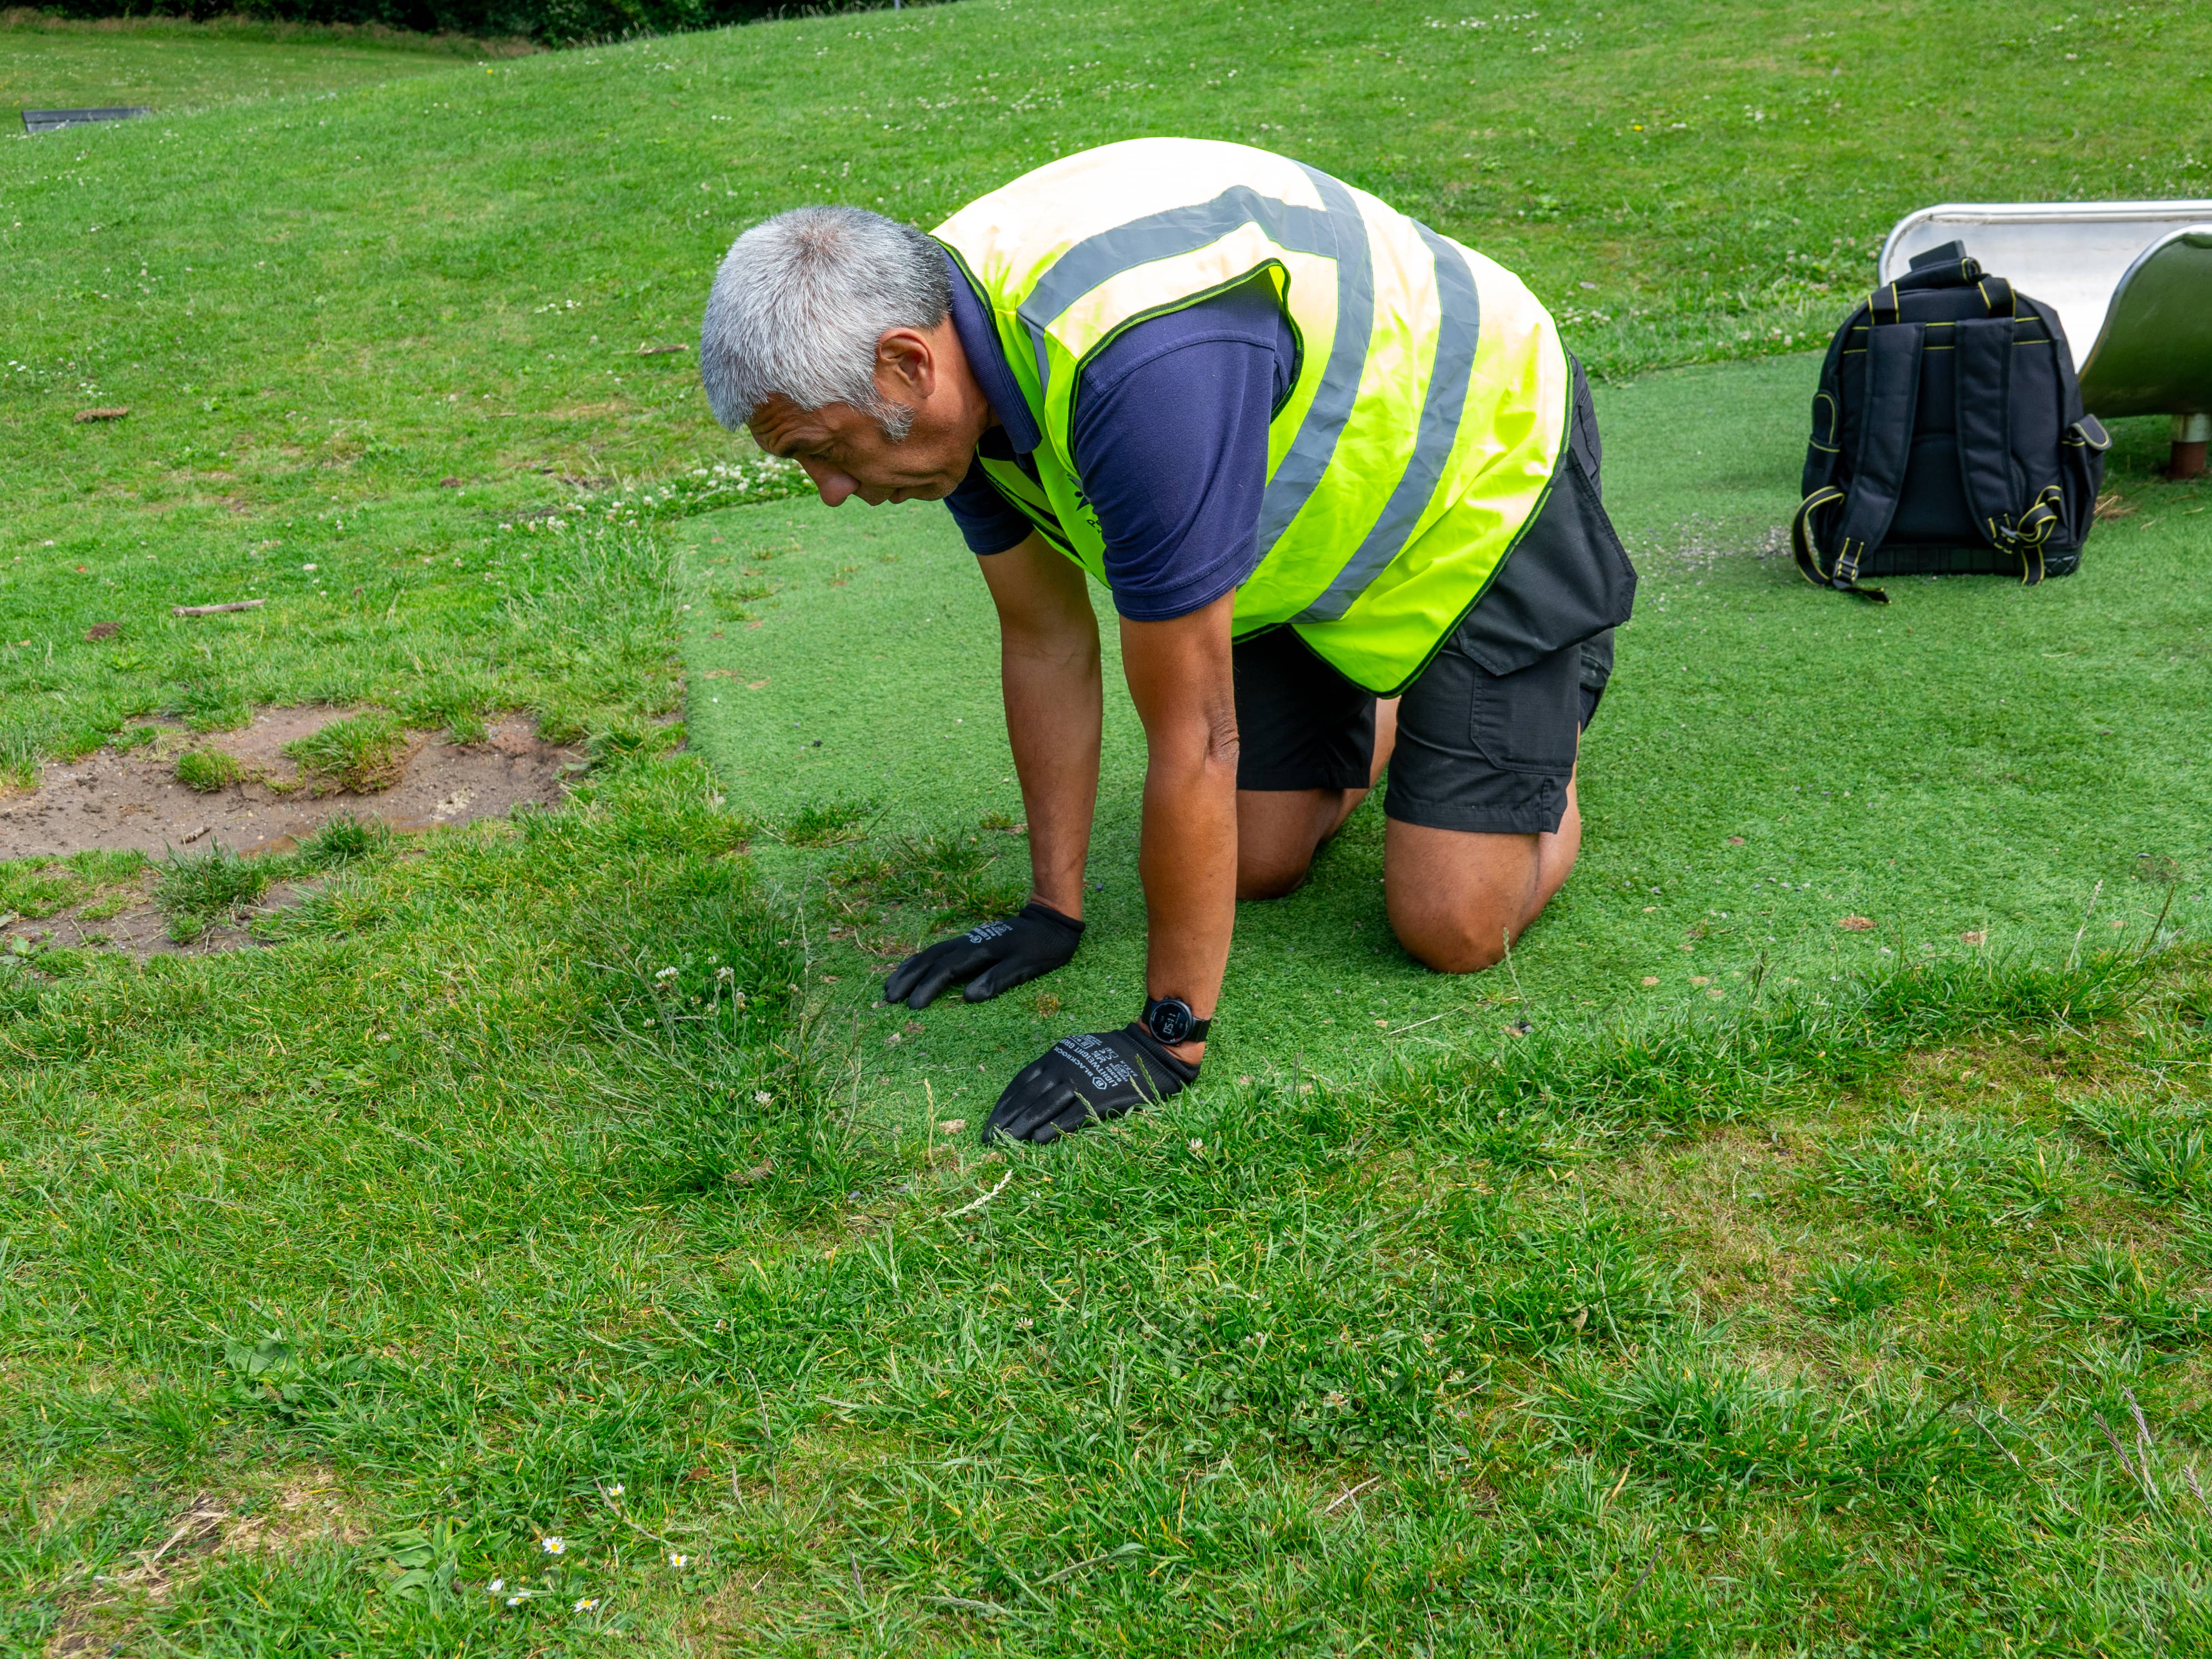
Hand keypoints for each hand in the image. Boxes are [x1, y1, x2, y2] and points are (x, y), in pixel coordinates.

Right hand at [882, 901, 1083, 1009]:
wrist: (1050, 920)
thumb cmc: (1042, 947)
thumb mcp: (1027, 965)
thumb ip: (998, 979)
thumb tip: (968, 997)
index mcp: (980, 950)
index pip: (947, 970)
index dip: (928, 988)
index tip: (913, 1006)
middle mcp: (968, 943)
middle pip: (930, 960)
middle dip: (908, 978)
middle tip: (888, 997)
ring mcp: (967, 940)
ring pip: (930, 953)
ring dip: (909, 969)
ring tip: (890, 985)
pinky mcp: (969, 941)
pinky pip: (938, 951)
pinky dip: (920, 961)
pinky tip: (912, 968)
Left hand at [983, 1023, 1198, 1143]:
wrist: (1150, 1050)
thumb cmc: (1113, 1053)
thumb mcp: (1078, 1053)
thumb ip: (1056, 1070)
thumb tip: (1033, 1094)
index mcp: (1056, 1057)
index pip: (1021, 1082)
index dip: (1004, 1104)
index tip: (990, 1122)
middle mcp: (1062, 1068)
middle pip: (1026, 1096)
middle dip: (1006, 1118)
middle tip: (988, 1138)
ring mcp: (1080, 1083)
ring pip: (1043, 1107)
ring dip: (1022, 1126)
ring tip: (1007, 1142)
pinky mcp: (1098, 1098)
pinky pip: (1071, 1115)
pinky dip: (1053, 1128)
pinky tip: (1038, 1141)